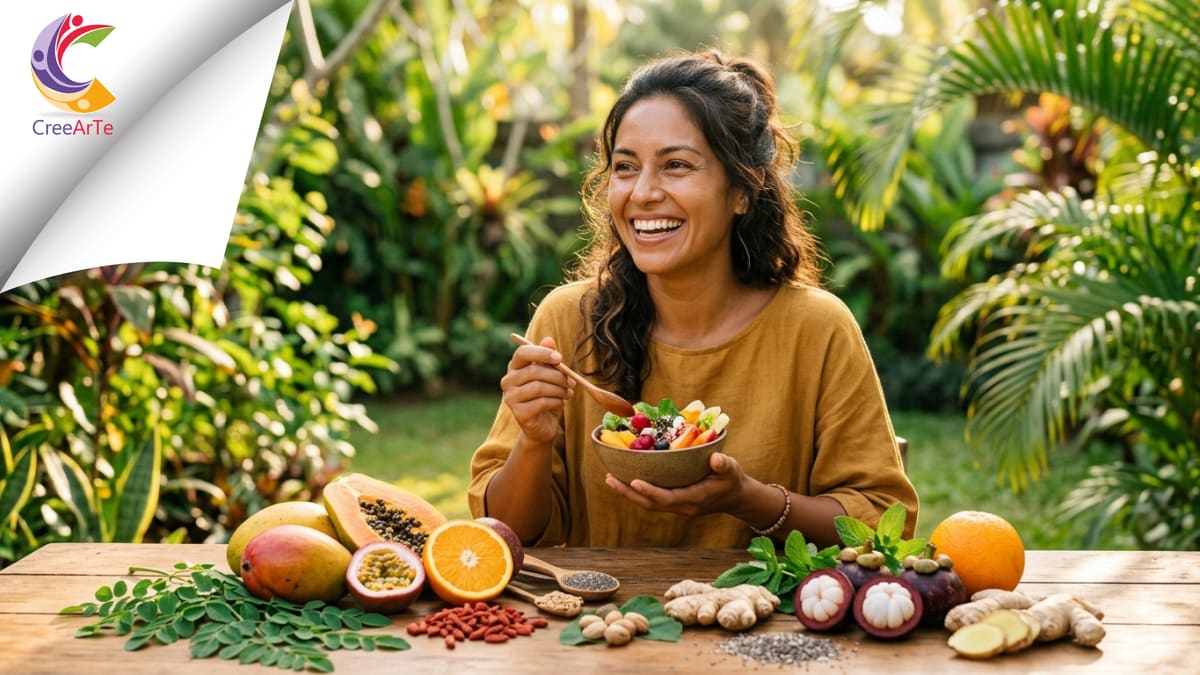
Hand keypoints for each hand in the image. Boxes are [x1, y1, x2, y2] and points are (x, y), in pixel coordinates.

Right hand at [500, 336, 574, 444]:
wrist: (542, 426)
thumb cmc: (546, 397)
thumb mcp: (550, 376)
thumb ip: (549, 359)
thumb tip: (549, 339)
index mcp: (514, 367)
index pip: (522, 353)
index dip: (541, 353)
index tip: (559, 358)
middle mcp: (508, 381)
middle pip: (534, 371)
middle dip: (557, 375)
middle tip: (571, 382)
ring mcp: (510, 398)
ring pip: (538, 387)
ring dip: (559, 389)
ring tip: (568, 393)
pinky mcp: (518, 413)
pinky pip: (541, 403)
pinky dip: (556, 401)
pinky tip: (561, 403)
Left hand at [604, 451, 748, 517]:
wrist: (735, 497)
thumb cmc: (732, 480)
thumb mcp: (732, 470)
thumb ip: (724, 465)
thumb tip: (717, 459)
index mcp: (694, 499)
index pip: (668, 498)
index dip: (651, 492)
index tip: (634, 482)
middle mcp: (682, 507)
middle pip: (651, 504)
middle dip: (629, 493)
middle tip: (609, 478)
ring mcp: (677, 507)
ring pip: (648, 504)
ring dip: (628, 493)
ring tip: (610, 479)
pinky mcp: (674, 503)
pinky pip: (652, 500)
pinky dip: (637, 492)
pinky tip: (625, 480)